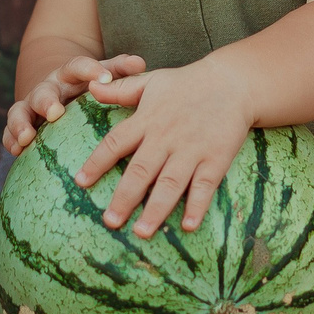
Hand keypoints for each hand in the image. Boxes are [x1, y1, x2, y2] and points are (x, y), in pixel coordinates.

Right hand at [2, 54, 144, 154]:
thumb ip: (120, 70)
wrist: (60, 90)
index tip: (105, 77)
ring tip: (27, 138)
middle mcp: (48, 88)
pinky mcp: (20, 125)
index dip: (91, 70)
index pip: (77, 66)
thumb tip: (140, 63)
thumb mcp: (104, 75)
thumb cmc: (90, 86)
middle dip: (47, 101)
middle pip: (43, 91)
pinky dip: (10, 140)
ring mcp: (31, 106)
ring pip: (19, 111)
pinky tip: (16, 151)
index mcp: (69, 74)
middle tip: (56, 112)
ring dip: (21, 124)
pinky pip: (9, 132)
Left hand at [74, 60, 253, 237]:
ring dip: (156, 209)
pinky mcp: (216, 158)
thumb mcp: (151, 81)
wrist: (233, 82)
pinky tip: (188, 226)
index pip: (116, 143)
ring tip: (142, 232)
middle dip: (125, 197)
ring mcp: (192, 149)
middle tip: (110, 222)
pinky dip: (197, 205)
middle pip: (141, 170)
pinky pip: (205, 185)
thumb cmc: (187, 83)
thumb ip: (120, 89)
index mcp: (147, 120)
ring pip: (170, 183)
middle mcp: (166, 137)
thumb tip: (89, 87)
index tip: (81, 182)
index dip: (97, 162)